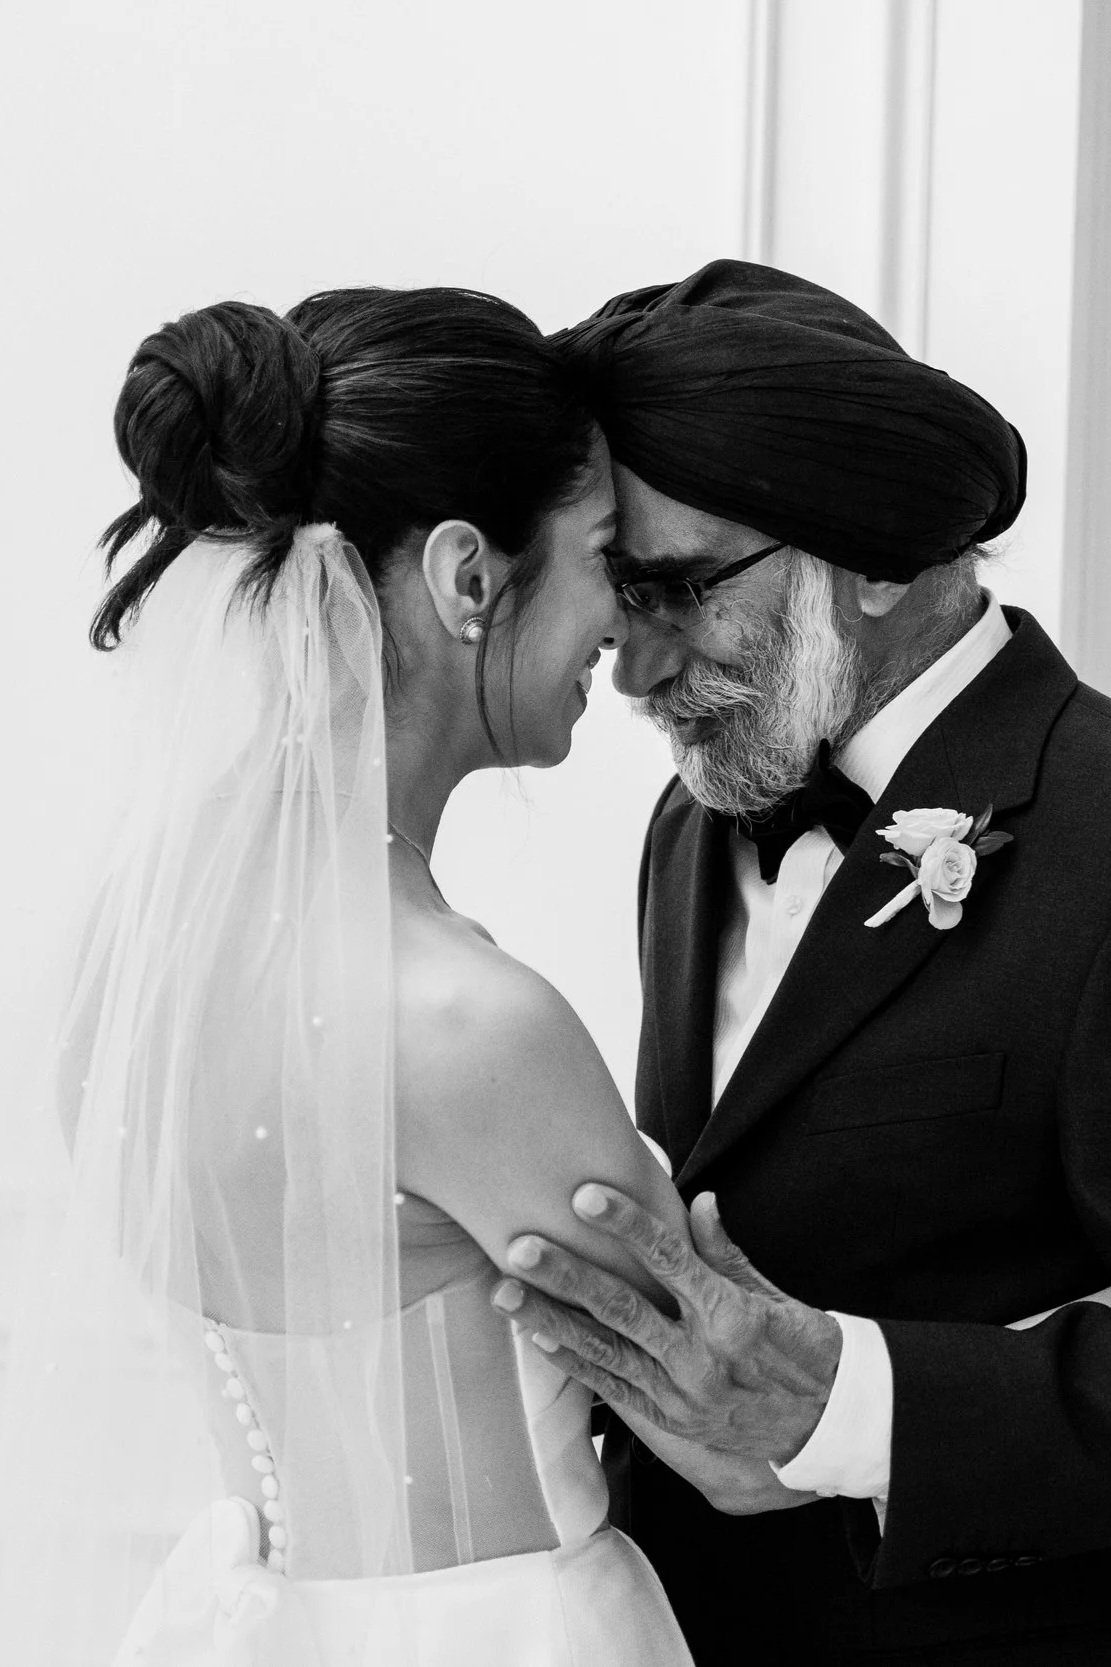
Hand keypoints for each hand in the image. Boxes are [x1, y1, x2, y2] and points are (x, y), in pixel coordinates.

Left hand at [491, 1186, 840, 1505]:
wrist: (831, 1427)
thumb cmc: (807, 1351)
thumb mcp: (775, 1295)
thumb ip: (727, 1251)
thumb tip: (698, 1200)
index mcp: (730, 1314)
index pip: (667, 1257)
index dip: (624, 1224)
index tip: (585, 1194)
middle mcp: (700, 1356)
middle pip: (619, 1306)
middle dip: (564, 1275)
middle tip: (518, 1246)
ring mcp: (680, 1393)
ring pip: (603, 1349)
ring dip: (549, 1319)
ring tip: (504, 1294)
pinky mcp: (670, 1420)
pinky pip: (612, 1388)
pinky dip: (574, 1363)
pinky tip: (538, 1339)